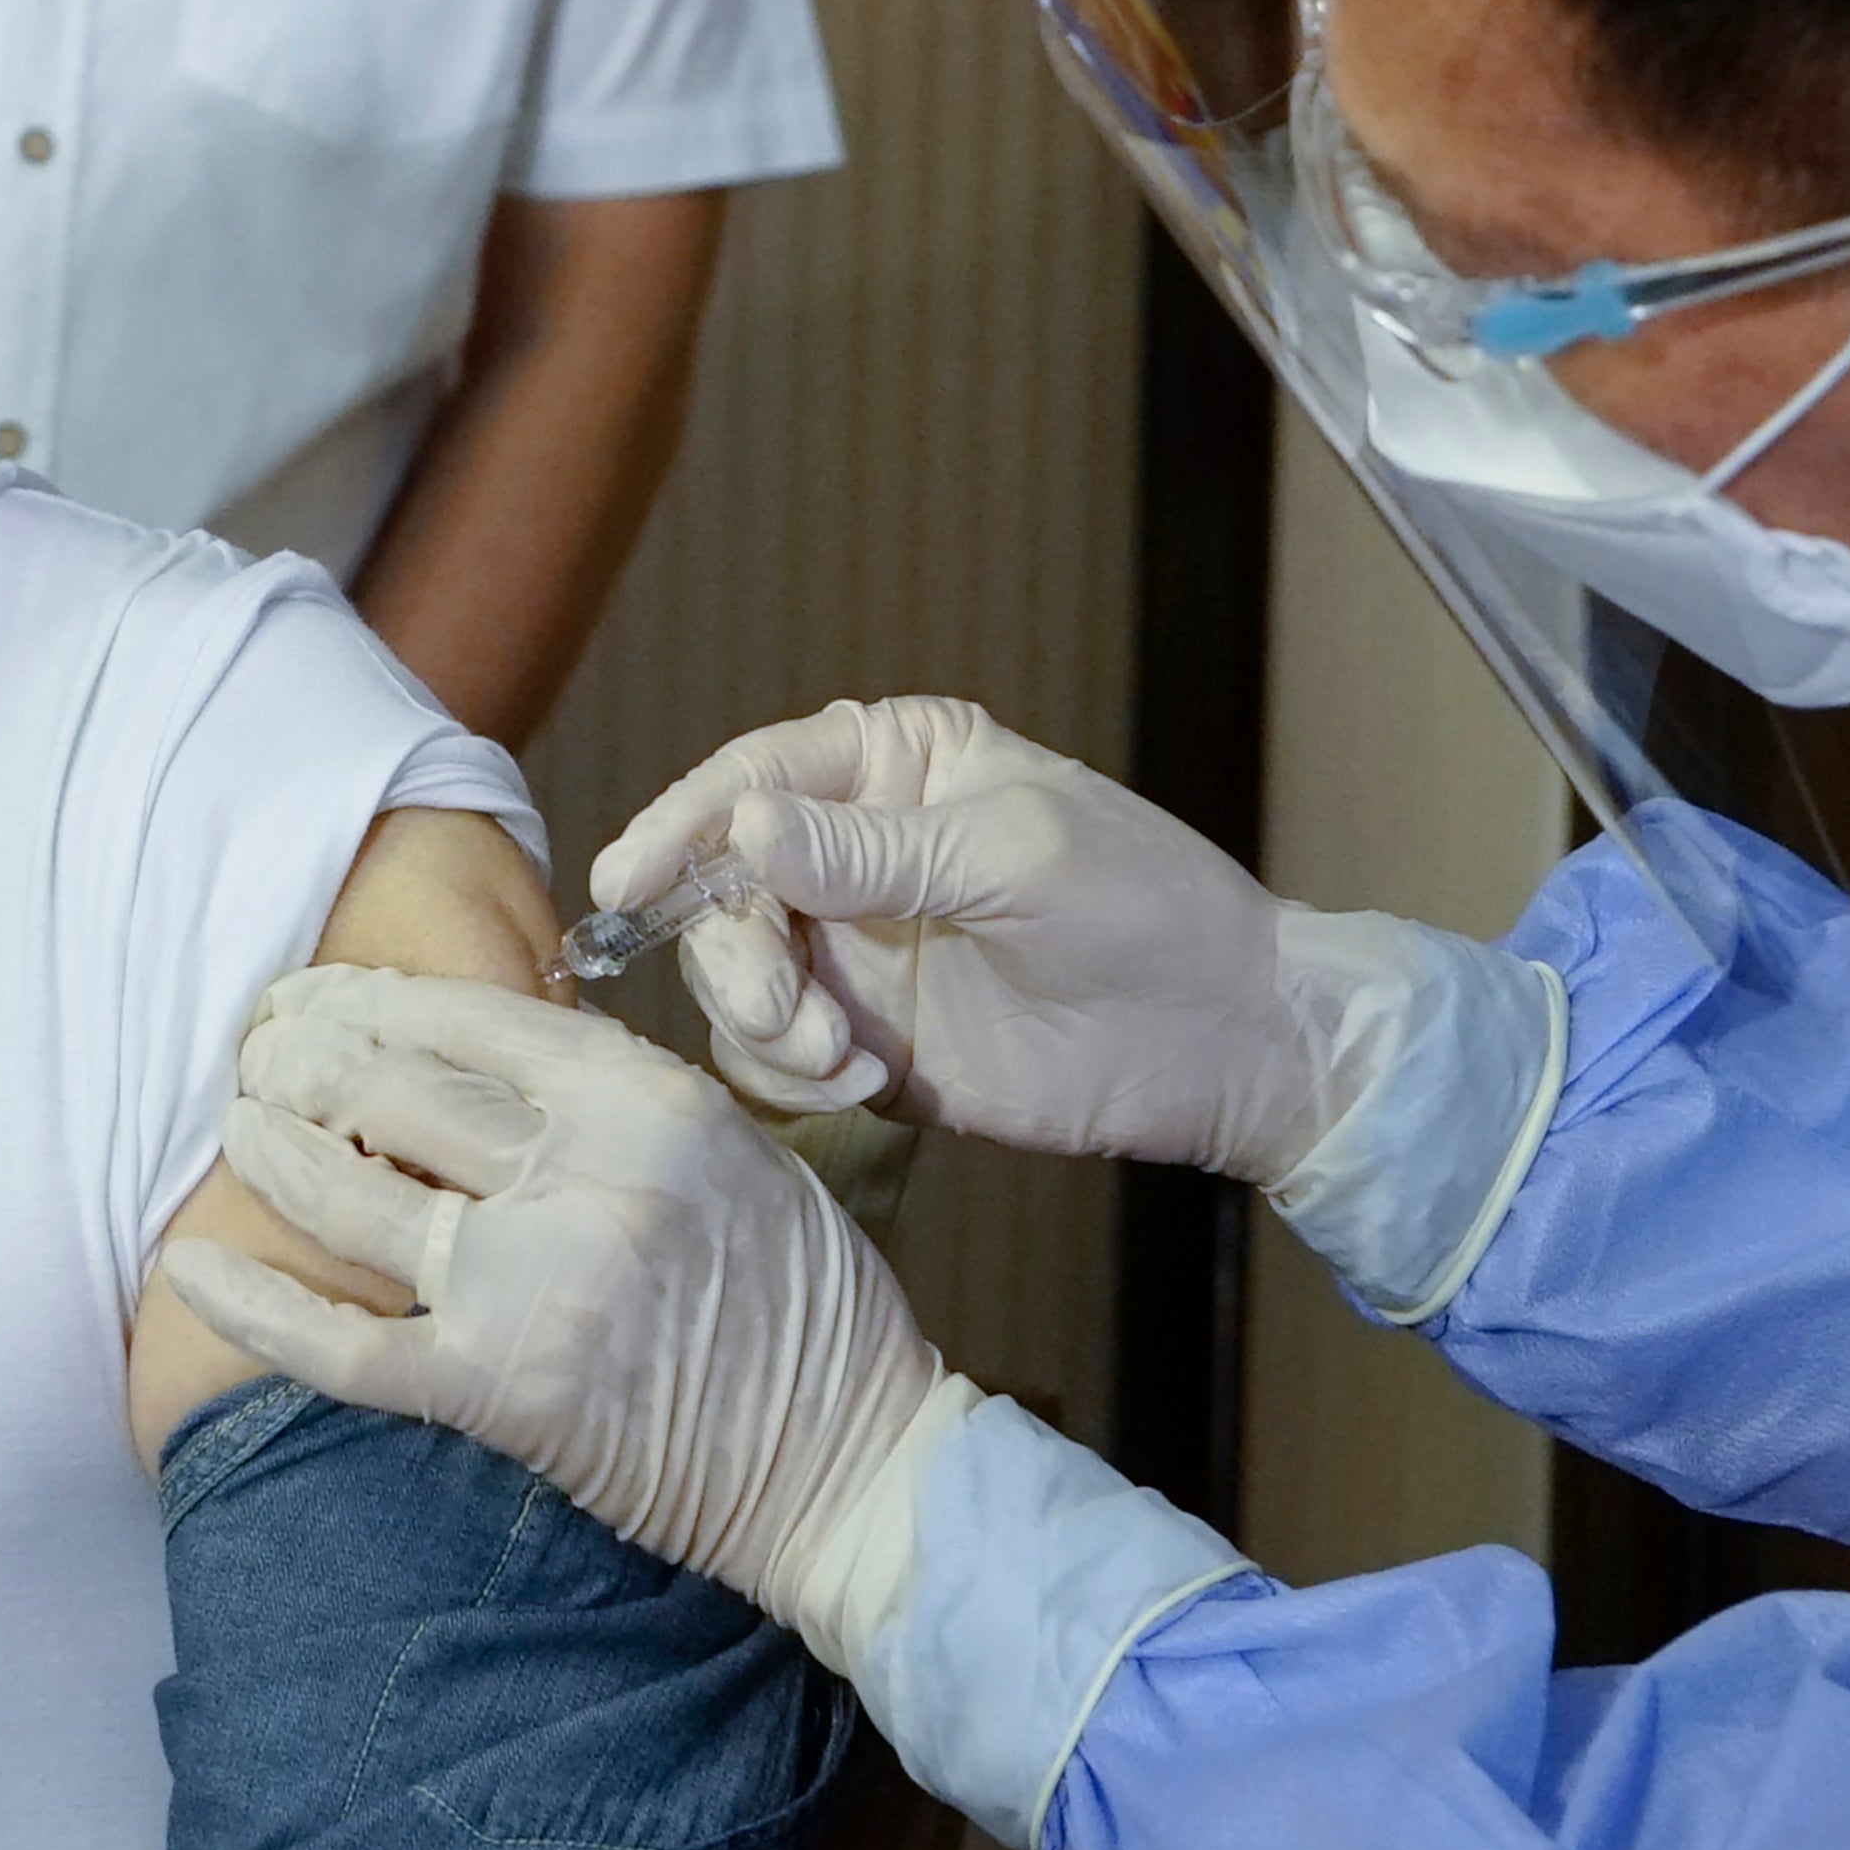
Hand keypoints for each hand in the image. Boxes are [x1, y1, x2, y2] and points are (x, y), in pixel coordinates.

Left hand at [157, 966, 965, 1669]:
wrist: (849, 1466)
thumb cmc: (802, 1305)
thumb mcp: (733, 1147)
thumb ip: (611, 1097)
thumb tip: (479, 1051)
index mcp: (649, 1102)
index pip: (471, 1019)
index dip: (372, 999)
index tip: (319, 995)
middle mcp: (585, 1179)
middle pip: (395, 1090)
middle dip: (302, 1060)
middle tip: (257, 1051)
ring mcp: (536, 1289)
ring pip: (354, 1195)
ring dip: (271, 1151)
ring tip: (234, 1121)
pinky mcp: (502, 1394)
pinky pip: (345, 1346)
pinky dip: (257, 1308)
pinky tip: (191, 1269)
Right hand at [608, 697, 1321, 1178]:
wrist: (1221, 1040)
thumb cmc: (1143, 906)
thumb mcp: (1011, 856)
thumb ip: (870, 852)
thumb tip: (742, 828)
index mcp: (895, 767)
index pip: (755, 778)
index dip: (681, 826)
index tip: (628, 884)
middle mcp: (855, 853)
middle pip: (720, 886)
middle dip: (730, 952)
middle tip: (782, 1008)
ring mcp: (855, 950)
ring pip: (733, 976)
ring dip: (760, 1022)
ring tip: (836, 1056)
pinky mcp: (864, 1041)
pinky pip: (775, 1056)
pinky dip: (791, 1075)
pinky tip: (859, 1082)